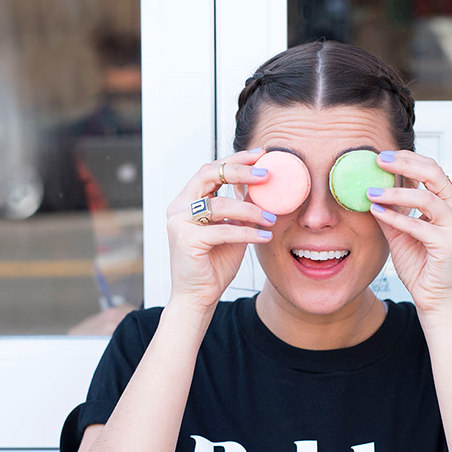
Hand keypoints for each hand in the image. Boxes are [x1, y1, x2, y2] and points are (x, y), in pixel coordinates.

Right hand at [165, 149, 276, 310]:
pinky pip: (222, 231)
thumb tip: (263, 185)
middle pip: (208, 174)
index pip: (211, 170)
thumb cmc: (215, 263)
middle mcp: (178, 207)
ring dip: (251, 210)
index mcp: (187, 201)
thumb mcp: (232, 228)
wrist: (199, 297)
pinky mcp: (186, 241)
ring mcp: (179, 223)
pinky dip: (247, 232)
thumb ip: (240, 207)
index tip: (262, 154)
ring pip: (219, 205)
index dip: (236, 159)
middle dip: (240, 170)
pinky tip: (264, 236)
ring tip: (272, 218)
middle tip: (266, 174)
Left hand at [366, 150, 451, 313]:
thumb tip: (373, 188)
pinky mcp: (449, 244)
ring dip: (395, 192)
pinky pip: (418, 225)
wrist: (433, 301)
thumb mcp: (401, 232)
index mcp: (450, 205)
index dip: (409, 159)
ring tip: (371, 191)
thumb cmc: (421, 267)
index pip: (433, 171)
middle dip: (405, 163)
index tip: (383, 156)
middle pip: (435, 174)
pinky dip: (395, 217)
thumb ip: (393, 210)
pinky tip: (377, 212)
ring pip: (426, 198)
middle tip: (379, 160)